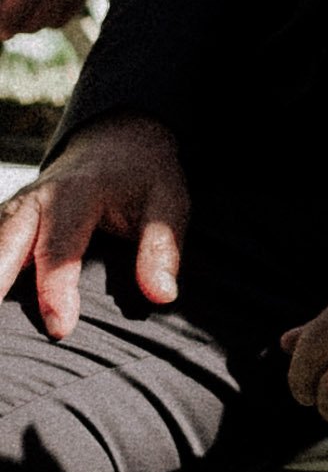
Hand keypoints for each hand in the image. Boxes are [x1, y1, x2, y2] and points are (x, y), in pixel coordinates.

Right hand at [0, 114, 188, 336]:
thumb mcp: (168, 202)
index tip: (59, 329)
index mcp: (77, 193)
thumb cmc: (143, 177)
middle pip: (4, 246)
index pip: (60, 248)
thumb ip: (162, 248)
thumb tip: (162, 296)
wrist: (116, 142)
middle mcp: (35, 200)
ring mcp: (14, 209)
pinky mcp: (6, 220)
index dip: (56, 290)